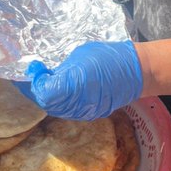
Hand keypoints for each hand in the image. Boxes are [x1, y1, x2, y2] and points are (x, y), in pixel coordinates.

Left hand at [15, 42, 142, 119]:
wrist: (135, 73)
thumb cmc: (108, 58)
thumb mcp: (79, 56)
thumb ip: (61, 69)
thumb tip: (46, 76)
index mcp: (73, 87)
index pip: (44, 93)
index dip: (35, 82)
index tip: (35, 68)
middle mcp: (78, 104)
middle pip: (47, 103)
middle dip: (37, 90)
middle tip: (36, 75)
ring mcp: (85, 112)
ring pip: (56, 109)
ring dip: (47, 97)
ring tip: (46, 82)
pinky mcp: (90, 114)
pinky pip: (68, 111)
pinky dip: (58, 102)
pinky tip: (59, 90)